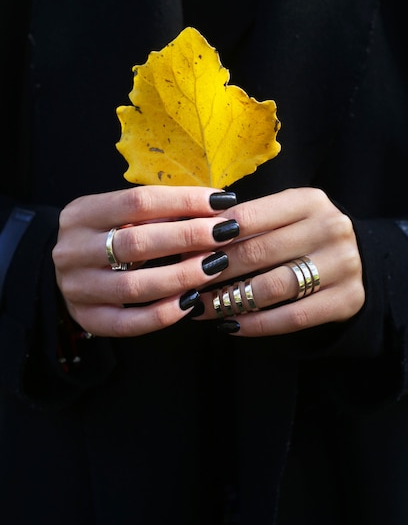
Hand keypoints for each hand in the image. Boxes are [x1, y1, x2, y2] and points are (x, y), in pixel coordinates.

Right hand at [52, 185, 238, 335]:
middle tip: (224, 233)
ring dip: (181, 276)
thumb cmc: (106, 234)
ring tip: (215, 266)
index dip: (183, 201)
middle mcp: (73, 250)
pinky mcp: (87, 318)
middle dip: (188, 237)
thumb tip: (213, 206)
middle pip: (136, 243)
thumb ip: (156, 211)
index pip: (138, 201)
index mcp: (82, 213)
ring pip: (134, 286)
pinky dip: (163, 314)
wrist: (68, 268)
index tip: (219, 201)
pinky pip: (129, 323)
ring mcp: (77, 288)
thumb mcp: (118, 213)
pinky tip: (191, 301)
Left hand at [194, 188, 364, 335]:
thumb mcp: (283, 215)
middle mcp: (331, 227)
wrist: (357, 259)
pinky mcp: (348, 299)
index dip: (212, 236)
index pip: (249, 217)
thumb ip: (248, 221)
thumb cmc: (303, 235)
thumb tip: (193, 235)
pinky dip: (257, 324)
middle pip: (258, 252)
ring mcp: (344, 264)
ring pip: (274, 287)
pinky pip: (293, 317)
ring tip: (202, 307)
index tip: (186, 251)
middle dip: (216, 270)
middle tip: (186, 282)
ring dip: (230, 300)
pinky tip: (231, 325)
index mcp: (309, 200)